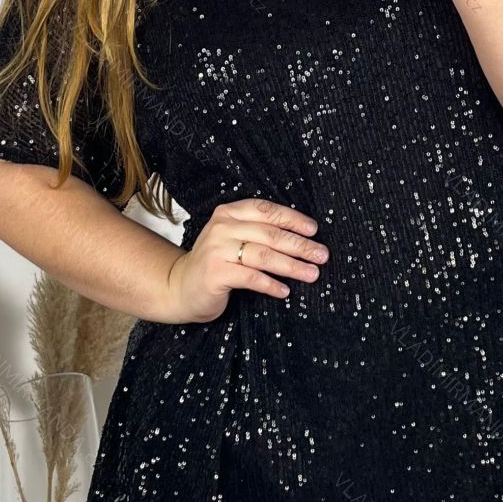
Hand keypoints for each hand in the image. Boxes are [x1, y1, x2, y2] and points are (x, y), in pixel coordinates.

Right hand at [154, 198, 329, 324]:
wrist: (180, 287)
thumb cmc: (216, 263)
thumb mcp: (233, 239)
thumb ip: (258, 232)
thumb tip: (302, 237)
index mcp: (229, 213)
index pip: (266, 210)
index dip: (293, 219)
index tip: (314, 231)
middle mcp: (222, 227)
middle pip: (270, 233)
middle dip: (300, 245)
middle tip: (322, 255)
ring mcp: (216, 249)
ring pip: (264, 255)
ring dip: (292, 266)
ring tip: (312, 274)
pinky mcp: (215, 272)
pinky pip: (251, 277)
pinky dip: (271, 284)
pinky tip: (284, 291)